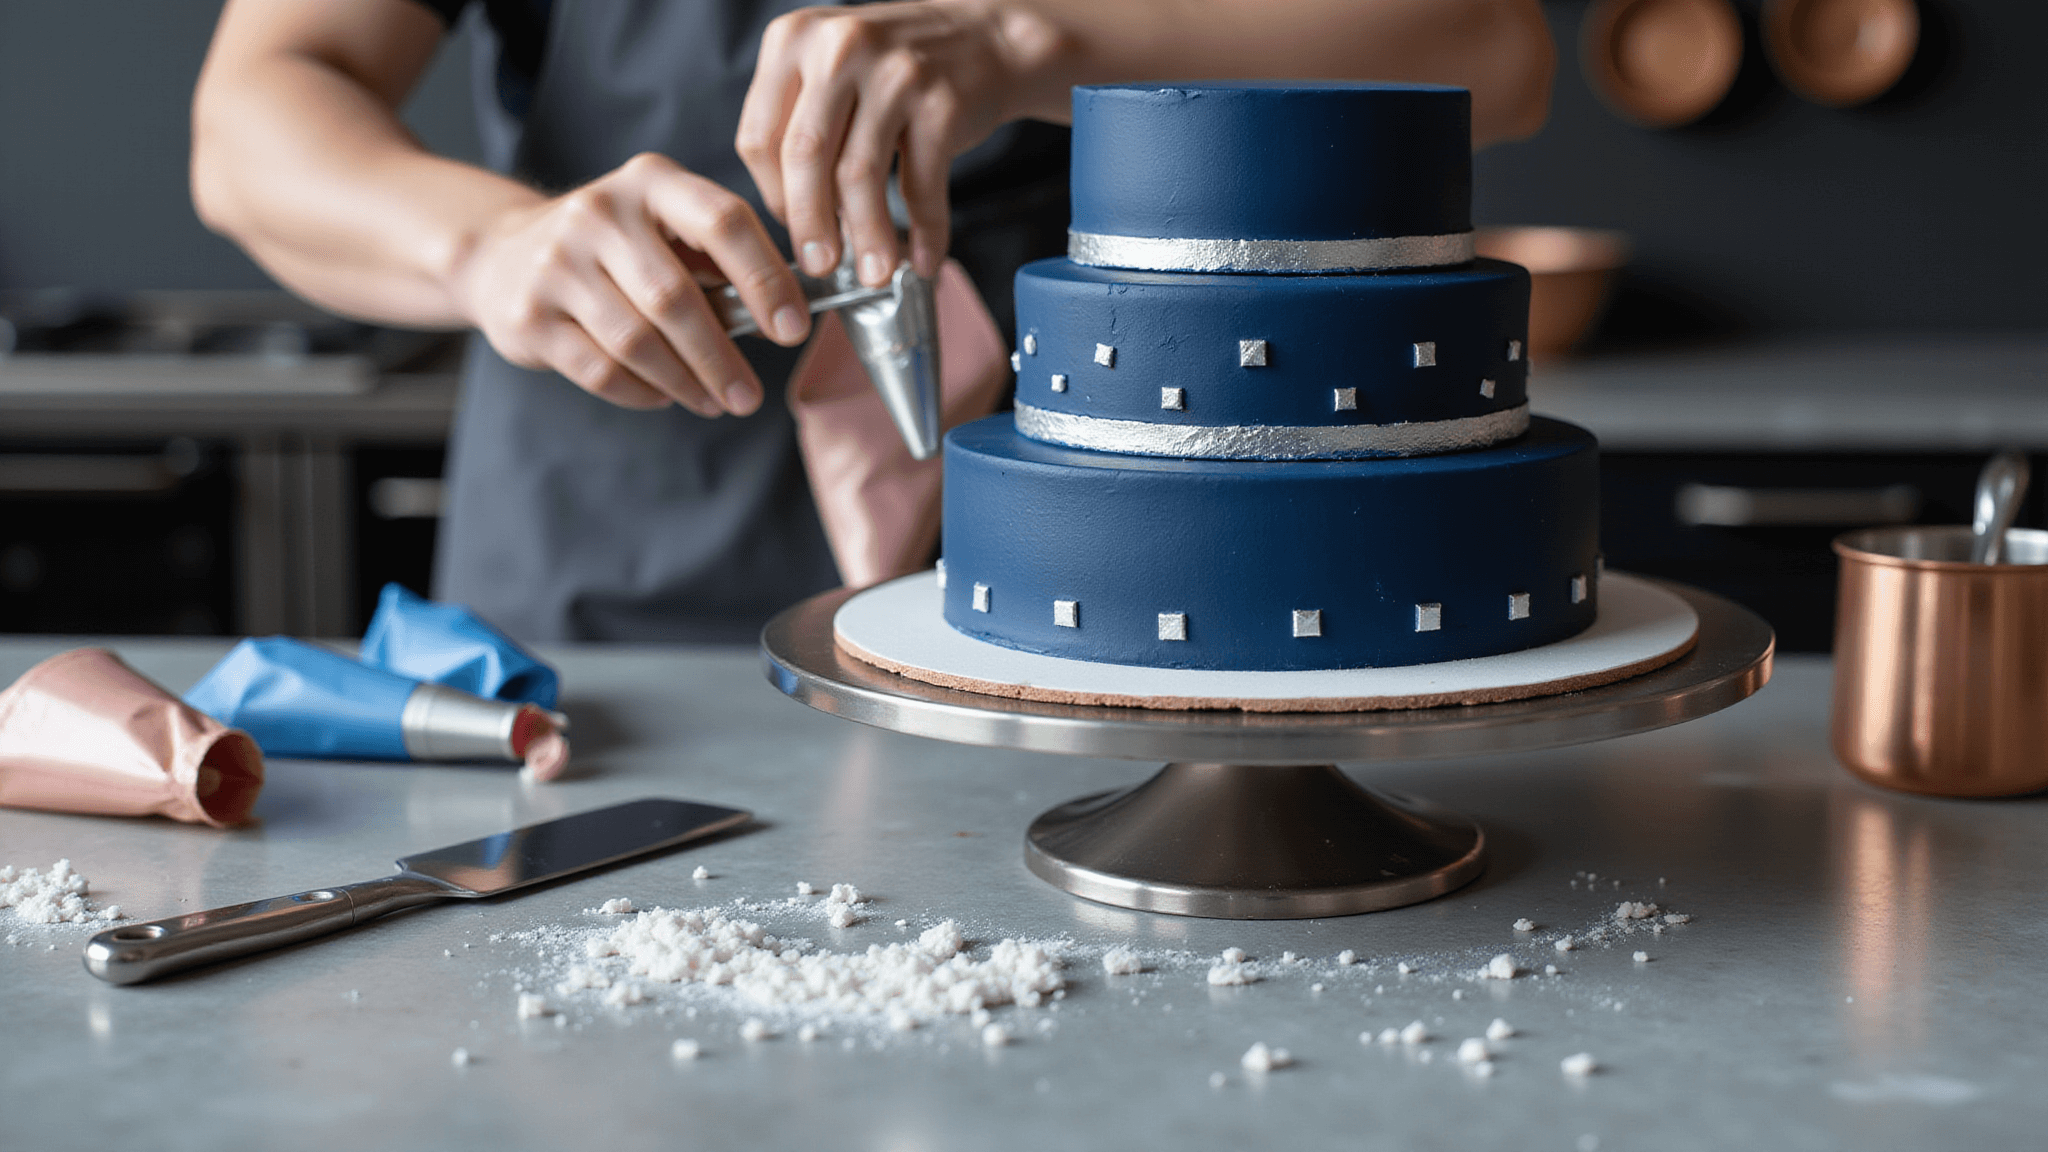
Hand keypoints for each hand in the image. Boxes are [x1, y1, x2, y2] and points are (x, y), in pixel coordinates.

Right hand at [452, 152, 811, 414]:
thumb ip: (716, 260)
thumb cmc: (612, 249)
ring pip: (638, 341)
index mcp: (650, 181)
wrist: (501, 255)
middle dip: (721, 357)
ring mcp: (557, 262)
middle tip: (749, 396)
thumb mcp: (662, 227)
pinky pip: (601, 370)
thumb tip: (782, 315)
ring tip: (714, 401)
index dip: (767, 278)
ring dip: (686, 382)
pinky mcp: (529, 314)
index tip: (793, 328)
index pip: (723, 221)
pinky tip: (664, 396)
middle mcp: (599, 212)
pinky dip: (642, 392)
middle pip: (676, 298)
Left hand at [737, 1, 1060, 287]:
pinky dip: (925, 230)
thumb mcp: (830, 70)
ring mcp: (892, 74)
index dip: (773, 195)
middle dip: (810, 225)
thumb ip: (800, 125)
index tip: (790, 228)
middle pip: (803, 157)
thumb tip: (793, 215)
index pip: (758, 137)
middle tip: (819, 265)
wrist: (985, 39)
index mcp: (794, 41)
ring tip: (873, 272)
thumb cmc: (898, 67)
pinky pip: (921, 186)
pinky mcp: (940, 104)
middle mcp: (839, 49)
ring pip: (859, 176)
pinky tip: (924, 256)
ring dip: (867, 237)